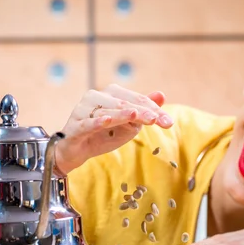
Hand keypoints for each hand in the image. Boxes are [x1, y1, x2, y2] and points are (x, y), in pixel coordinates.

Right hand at [55, 84, 172, 174]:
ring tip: (136, 115)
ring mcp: (83, 110)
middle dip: (143, 112)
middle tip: (158, 120)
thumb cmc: (104, 134)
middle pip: (124, 103)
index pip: (136, 99)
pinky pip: (87, 123)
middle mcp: (96, 97)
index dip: (153, 109)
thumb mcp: (128, 124)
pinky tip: (107, 121)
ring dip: (122, 114)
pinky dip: (97, 122)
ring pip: (106, 111)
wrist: (78, 151)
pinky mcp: (75, 126)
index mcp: (110, 94)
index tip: (168, 122)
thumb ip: (142, 110)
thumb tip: (161, 94)